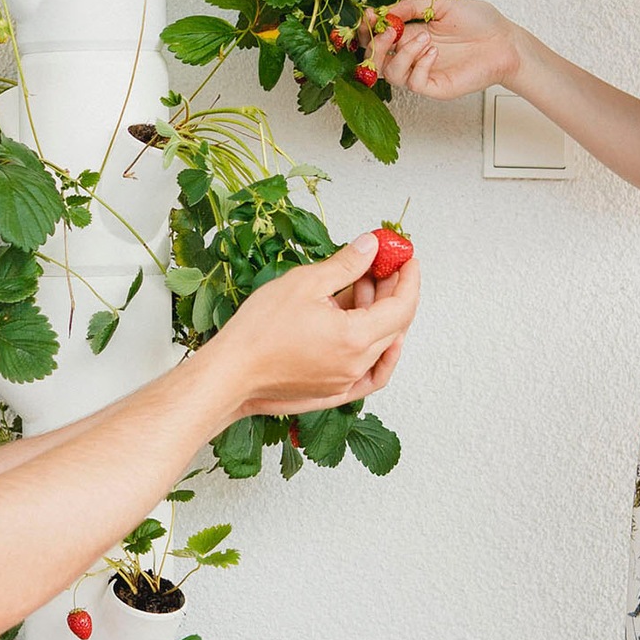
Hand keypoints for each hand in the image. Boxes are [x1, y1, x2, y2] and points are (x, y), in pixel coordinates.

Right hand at [211, 233, 418, 417]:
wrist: (230, 373)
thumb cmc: (258, 333)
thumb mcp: (305, 283)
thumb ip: (346, 265)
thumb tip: (370, 248)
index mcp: (355, 338)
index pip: (402, 306)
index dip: (408, 279)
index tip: (407, 259)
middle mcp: (356, 364)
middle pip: (394, 325)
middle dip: (392, 291)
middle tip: (381, 266)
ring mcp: (346, 381)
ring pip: (380, 345)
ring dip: (378, 314)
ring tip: (358, 288)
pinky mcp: (333, 391)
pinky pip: (370, 372)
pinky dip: (377, 350)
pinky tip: (367, 332)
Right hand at [366, 0, 519, 100]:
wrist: (505, 41)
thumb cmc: (480, 22)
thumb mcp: (442, 4)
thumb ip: (412, 7)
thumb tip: (386, 11)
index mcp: (412, 34)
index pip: (378, 37)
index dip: (369, 29)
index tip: (370, 15)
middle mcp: (413, 55)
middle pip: (376, 60)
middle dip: (375, 45)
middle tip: (388, 31)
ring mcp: (423, 72)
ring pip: (391, 74)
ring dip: (402, 54)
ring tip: (425, 40)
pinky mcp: (435, 87)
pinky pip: (414, 83)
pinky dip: (419, 66)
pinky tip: (435, 53)